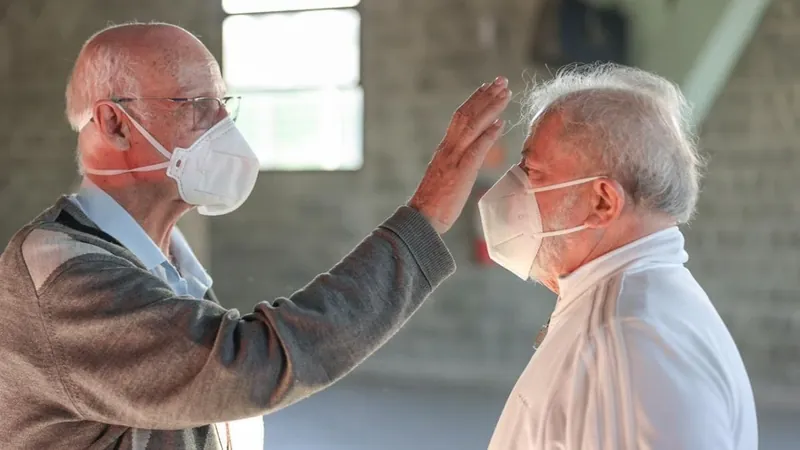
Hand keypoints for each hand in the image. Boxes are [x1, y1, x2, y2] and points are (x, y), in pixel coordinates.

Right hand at [408, 76, 510, 233]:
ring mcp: (453, 159)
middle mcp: (448, 149)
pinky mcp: (461, 173)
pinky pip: (475, 150)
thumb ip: (457, 163)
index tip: (488, 87)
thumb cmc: (434, 203)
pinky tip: (500, 123)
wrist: (421, 219)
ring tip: (505, 93)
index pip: (460, 117)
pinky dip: (488, 135)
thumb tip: (470, 156)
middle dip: (485, 96)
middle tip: (501, 80)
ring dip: (490, 108)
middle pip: (466, 115)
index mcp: (445, 149)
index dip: (475, 100)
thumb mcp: (447, 176)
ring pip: (472, 126)